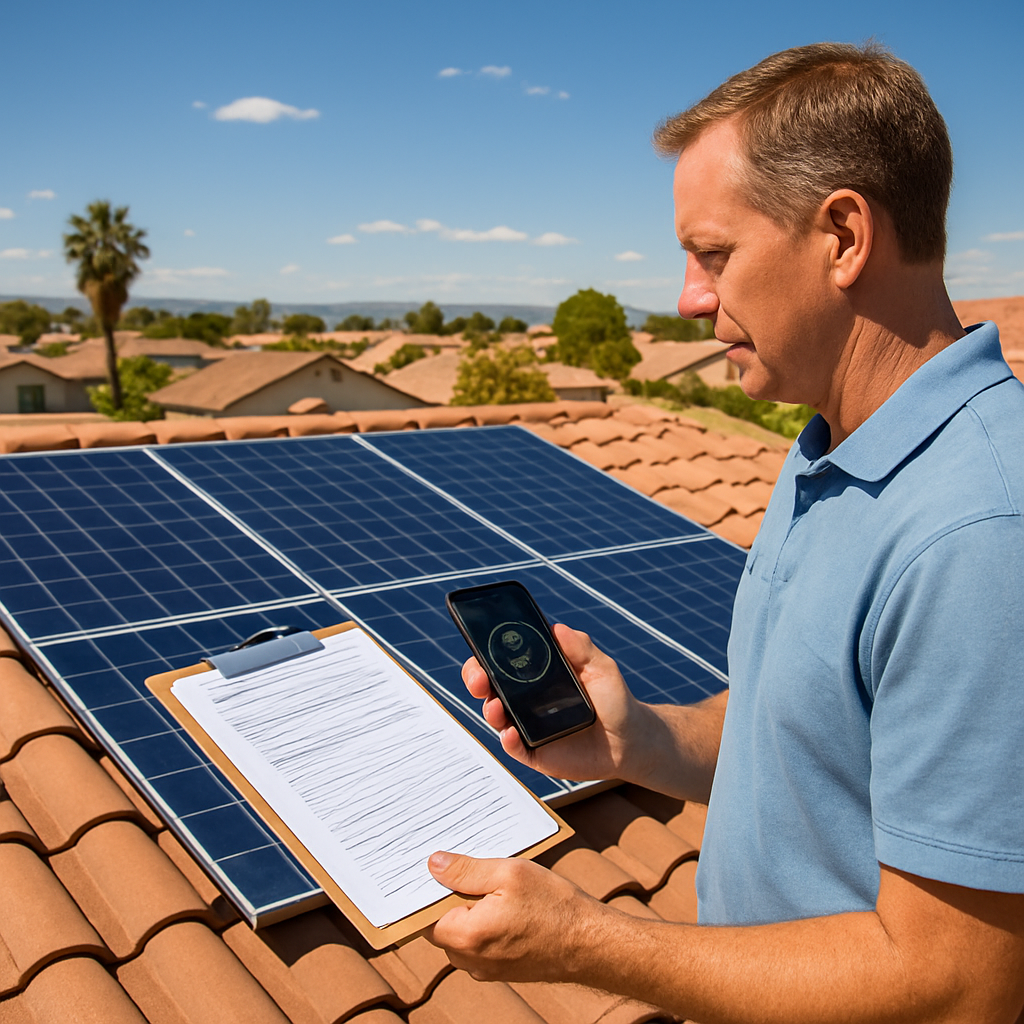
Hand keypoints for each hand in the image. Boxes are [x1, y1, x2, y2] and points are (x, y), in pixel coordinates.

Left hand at [426, 851, 605, 982]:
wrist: (590, 943)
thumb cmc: (553, 906)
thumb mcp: (509, 873)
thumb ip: (466, 870)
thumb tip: (434, 865)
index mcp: (467, 936)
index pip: (424, 917)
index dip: (427, 893)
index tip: (434, 871)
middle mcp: (471, 960)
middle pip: (442, 926)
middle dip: (451, 899)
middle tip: (471, 872)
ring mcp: (487, 969)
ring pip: (462, 935)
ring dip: (471, 911)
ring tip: (496, 887)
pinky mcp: (501, 970)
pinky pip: (480, 944)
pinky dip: (485, 924)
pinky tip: (507, 905)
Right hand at [463, 623, 646, 782]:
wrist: (631, 740)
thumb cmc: (613, 699)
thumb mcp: (601, 668)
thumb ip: (581, 647)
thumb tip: (557, 629)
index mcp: (535, 673)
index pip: (500, 660)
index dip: (484, 654)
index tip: (480, 648)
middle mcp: (524, 698)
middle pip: (487, 686)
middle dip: (475, 679)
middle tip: (479, 679)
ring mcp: (527, 725)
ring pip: (496, 716)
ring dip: (490, 710)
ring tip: (496, 707)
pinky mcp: (534, 751)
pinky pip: (514, 747)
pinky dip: (508, 740)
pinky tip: (511, 734)